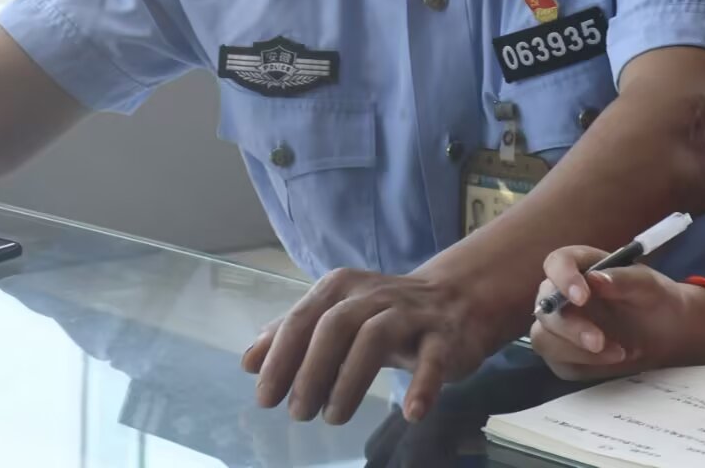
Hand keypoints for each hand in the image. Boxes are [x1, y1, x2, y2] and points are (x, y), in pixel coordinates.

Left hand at [240, 267, 500, 425]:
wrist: (456, 297)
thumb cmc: (383, 313)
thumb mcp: (336, 315)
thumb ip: (293, 335)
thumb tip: (248, 361)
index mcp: (341, 288)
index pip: (303, 319)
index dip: (280, 358)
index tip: (265, 397)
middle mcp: (373, 294)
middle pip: (334, 325)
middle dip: (310, 371)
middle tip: (298, 413)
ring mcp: (411, 313)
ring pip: (375, 338)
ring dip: (349, 381)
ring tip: (334, 417)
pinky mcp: (444, 335)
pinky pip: (433, 358)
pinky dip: (422, 384)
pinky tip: (411, 412)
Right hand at [529, 245, 704, 380]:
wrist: (665, 331)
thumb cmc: (654, 299)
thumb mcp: (648, 285)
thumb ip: (623, 279)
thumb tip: (595, 279)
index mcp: (578, 266)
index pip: (556, 263)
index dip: (563, 278)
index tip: (582, 296)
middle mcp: (560, 294)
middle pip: (545, 306)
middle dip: (569, 326)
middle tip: (598, 340)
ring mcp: (558, 326)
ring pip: (543, 338)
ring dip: (574, 349)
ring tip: (617, 352)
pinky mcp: (563, 354)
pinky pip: (559, 362)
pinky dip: (585, 364)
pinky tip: (613, 357)